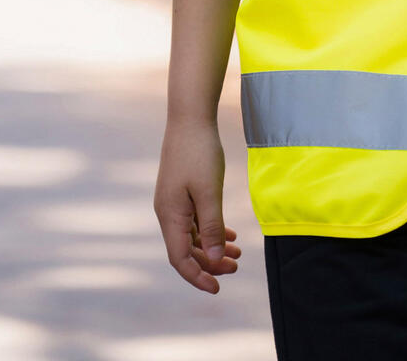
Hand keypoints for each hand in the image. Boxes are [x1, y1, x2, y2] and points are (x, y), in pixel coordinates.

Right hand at [154, 118, 241, 292]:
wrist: (190, 118)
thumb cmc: (199, 152)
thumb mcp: (209, 191)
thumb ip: (211, 225)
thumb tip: (212, 258)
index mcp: (170, 216)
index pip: (180, 259)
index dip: (198, 276)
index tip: (218, 288)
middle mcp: (167, 212)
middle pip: (186, 250)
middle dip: (210, 262)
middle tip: (237, 266)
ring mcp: (173, 202)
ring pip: (192, 235)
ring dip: (212, 246)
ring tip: (238, 252)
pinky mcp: (180, 191)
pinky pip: (194, 220)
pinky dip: (211, 229)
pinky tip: (229, 233)